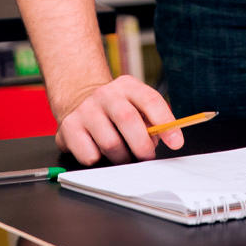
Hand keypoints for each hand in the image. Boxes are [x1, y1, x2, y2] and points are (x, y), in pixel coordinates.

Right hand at [50, 74, 183, 165]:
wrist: (79, 100)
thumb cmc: (115, 110)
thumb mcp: (135, 105)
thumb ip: (151, 120)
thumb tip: (165, 140)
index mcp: (127, 86)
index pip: (150, 100)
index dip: (166, 123)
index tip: (176, 142)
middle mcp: (105, 94)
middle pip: (128, 120)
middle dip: (142, 146)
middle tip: (146, 157)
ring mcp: (85, 110)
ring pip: (110, 144)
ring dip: (121, 157)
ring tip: (122, 154)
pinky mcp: (69, 127)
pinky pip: (90, 155)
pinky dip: (99, 160)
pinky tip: (99, 150)